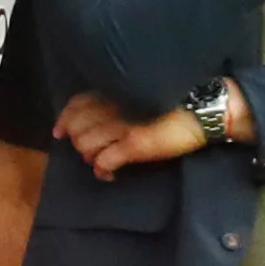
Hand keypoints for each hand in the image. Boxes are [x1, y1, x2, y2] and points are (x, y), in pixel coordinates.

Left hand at [56, 89, 210, 179]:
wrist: (204, 108)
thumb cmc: (179, 99)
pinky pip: (104, 162)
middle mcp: (114, 105)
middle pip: (77, 126)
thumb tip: (106, 116)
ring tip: (101, 162)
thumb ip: (123, 99)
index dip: (65, 118)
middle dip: (78, 142)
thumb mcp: (145, 93)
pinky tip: (109, 175)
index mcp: (116, 90)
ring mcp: (122, 125)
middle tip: (88, 151)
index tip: (60, 132)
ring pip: (86, 145)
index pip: (78, 103)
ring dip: (90, 157)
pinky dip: (102, 171)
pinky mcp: (134, 144)